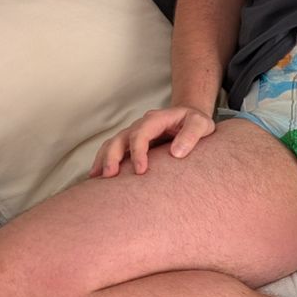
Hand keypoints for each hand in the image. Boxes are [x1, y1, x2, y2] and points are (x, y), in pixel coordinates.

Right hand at [89, 106, 215, 177]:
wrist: (190, 118)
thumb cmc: (196, 122)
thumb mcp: (201, 124)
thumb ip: (191, 135)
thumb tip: (176, 153)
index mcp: (155, 120)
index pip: (140, 134)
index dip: (138, 152)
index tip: (141, 171)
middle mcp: (141, 126)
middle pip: (120, 139)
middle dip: (112, 156)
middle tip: (109, 176)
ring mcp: (134, 134)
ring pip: (112, 144)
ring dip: (103, 160)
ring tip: (95, 178)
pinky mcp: (133, 144)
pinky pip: (114, 151)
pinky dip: (104, 161)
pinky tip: (97, 176)